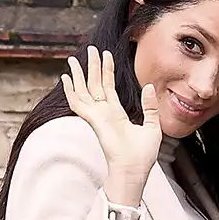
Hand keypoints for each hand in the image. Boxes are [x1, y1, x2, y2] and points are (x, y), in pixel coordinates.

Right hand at [62, 47, 160, 206]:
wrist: (134, 170)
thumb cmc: (143, 156)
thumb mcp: (152, 127)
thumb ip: (149, 107)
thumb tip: (148, 86)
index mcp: (116, 114)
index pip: (109, 87)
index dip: (107, 70)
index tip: (107, 55)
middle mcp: (104, 114)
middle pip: (95, 85)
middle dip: (92, 66)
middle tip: (91, 49)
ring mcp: (97, 117)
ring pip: (84, 90)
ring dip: (79, 74)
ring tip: (73, 58)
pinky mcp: (94, 120)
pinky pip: (78, 103)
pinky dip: (71, 91)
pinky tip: (65, 78)